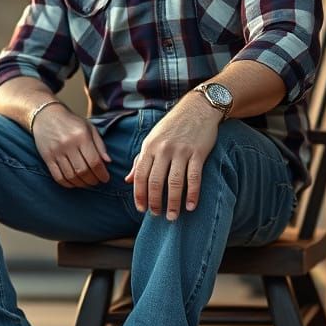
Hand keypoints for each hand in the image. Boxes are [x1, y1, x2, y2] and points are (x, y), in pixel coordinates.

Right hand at [32, 105, 111, 187]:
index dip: (102, 174)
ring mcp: (56, 152)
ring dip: (81, 184)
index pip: (94, 161)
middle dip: (93, 180)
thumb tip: (108, 162)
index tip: (105, 178)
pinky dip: (68, 184)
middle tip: (97, 181)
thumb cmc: (71, 122)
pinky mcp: (47, 157)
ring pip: (71, 176)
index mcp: (81, 136)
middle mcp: (68, 144)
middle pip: (83, 171)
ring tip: (86, 182)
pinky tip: (74, 182)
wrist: (46, 115)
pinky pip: (58, 177)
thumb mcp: (89, 128)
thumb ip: (99, 145)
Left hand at [125, 94, 219, 219]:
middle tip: (156, 215)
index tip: (141, 209)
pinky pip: (194, 177)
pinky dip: (192, 194)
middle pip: (155, 182)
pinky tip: (191, 206)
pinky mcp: (198, 152)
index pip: (140, 175)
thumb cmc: (172, 126)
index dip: (139, 194)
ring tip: (172, 216)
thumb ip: (140, 160)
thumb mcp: (152, 139)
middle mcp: (163, 149)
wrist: (197, 108)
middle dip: (155, 202)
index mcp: (149, 147)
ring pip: (174, 182)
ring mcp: (181, 151)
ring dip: (173, 203)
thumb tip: (127, 180)